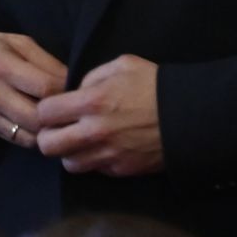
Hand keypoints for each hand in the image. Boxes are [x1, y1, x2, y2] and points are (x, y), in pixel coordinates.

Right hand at [0, 31, 66, 147]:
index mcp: (3, 65)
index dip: (67, 91)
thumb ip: (45, 61)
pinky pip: (20, 141)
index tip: (77, 89)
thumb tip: (73, 82)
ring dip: (50, 131)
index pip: (46, 88)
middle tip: (72, 109)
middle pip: (39, 117)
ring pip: (31, 135)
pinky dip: (36, 138)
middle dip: (61, 116)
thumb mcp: (16, 42)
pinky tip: (43, 127)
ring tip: (60, 120)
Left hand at [36, 54, 162, 175]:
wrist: (192, 116)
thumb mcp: (121, 66)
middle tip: (59, 129)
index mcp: (91, 102)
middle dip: (48, 136)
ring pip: (69, 164)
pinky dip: (93, 162)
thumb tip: (74, 93)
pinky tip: (102, 149)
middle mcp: (94, 132)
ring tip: (80, 141)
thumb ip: (90, 77)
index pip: (44, 113)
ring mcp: (109, 155)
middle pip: (48, 146)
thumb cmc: (155, 85)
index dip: (45, 110)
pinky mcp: (123, 170)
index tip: (54, 108)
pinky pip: (95, 170)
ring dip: (70, 153)